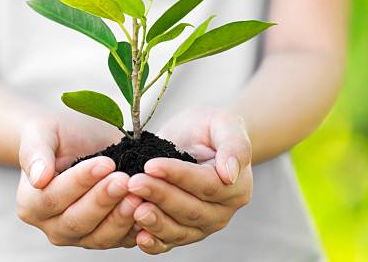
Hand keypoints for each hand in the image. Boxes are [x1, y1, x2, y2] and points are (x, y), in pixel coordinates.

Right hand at [17, 113, 140, 248]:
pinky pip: (122, 239)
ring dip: (122, 217)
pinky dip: (137, 227)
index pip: (54, 197)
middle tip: (125, 180)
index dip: (80, 182)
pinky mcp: (106, 238)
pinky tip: (150, 208)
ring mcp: (80, 237)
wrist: (78, 142)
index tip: (105, 163)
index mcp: (31, 204)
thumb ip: (36, 154)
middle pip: (77, 221)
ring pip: (101, 236)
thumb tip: (39, 177)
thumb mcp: (42, 134)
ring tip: (139, 194)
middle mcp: (53, 227)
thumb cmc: (57, 136)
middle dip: (103, 200)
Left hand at [128, 107, 252, 253]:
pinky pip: (168, 243)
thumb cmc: (209, 129)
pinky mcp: (182, 233)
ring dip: (154, 221)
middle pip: (190, 209)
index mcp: (235, 187)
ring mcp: (202, 226)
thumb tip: (230, 174)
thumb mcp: (225, 124)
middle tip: (133, 183)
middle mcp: (221, 211)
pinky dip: (153, 243)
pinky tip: (137, 236)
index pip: (206, 185)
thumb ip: (234, 146)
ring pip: (178, 230)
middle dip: (159, 196)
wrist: (197, 139)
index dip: (177, 176)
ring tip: (132, 207)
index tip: (151, 165)